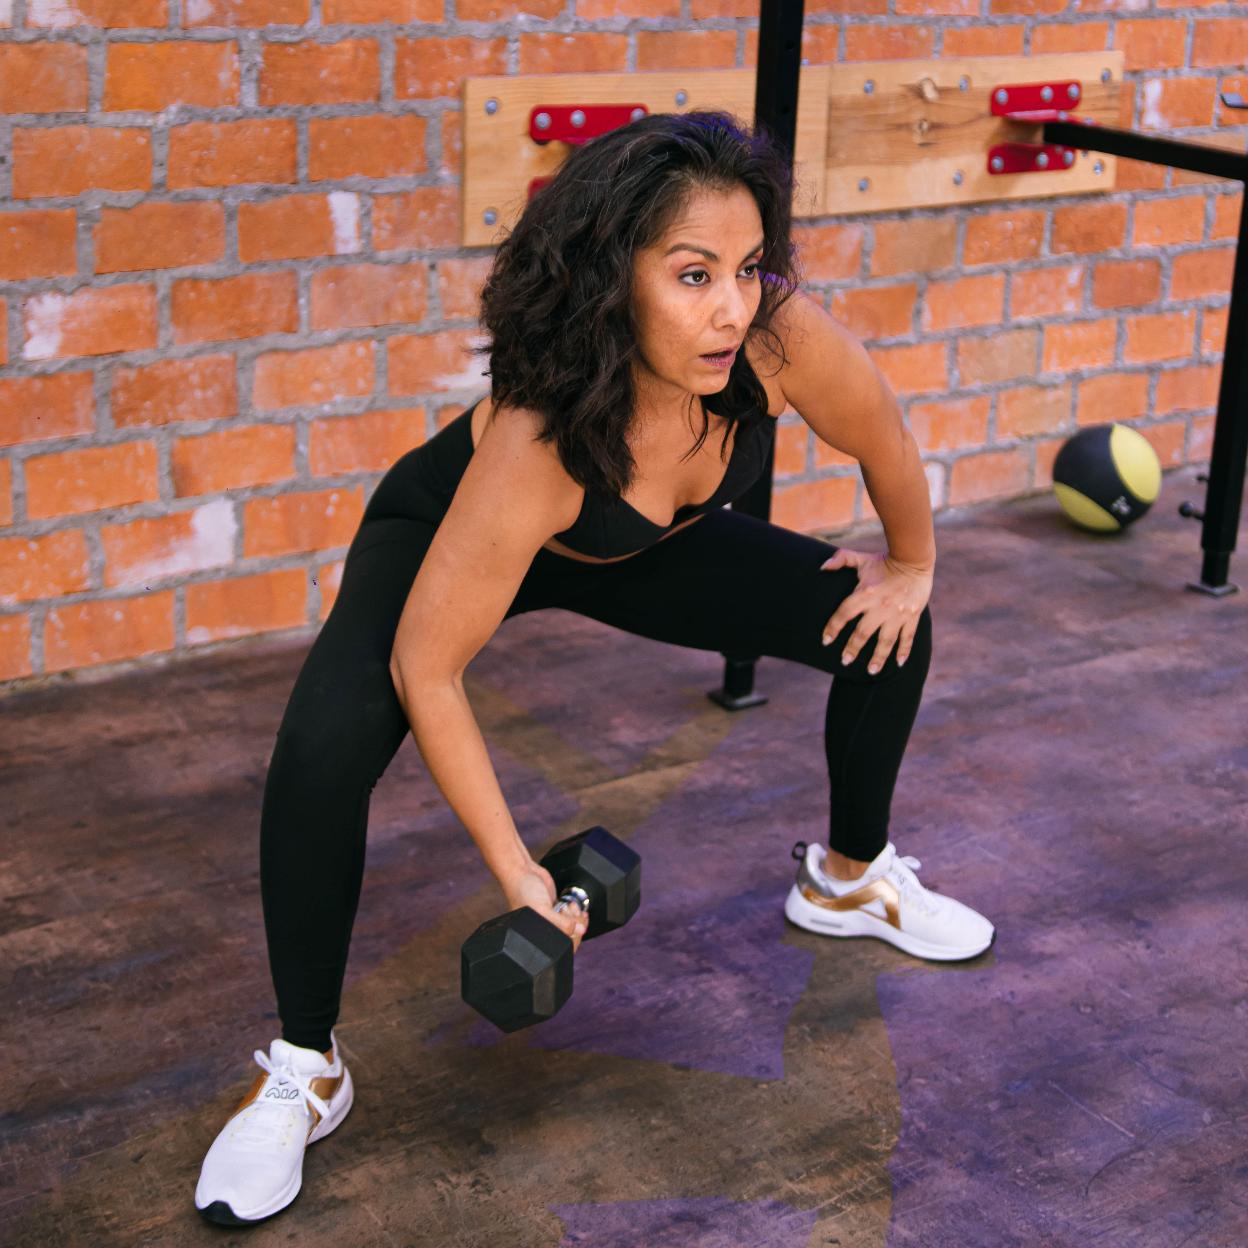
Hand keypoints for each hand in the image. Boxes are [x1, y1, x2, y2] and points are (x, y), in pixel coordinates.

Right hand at [501, 860, 588, 951]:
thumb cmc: (522, 892)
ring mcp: (550, 920)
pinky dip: (574, 912)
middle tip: (568, 912)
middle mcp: (543, 931)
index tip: (576, 927)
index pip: (560, 948)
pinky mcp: (554, 910)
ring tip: (568, 906)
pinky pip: (570, 917)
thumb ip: (561, 923)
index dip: (572, 938)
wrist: (522, 872)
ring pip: (571, 926)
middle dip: (575, 925)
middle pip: (569, 937)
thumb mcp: (541, 910)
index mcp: (537, 937)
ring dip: (575, 917)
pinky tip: (572, 906)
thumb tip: (581, 930)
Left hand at [820, 548, 932, 673]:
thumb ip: (841, 560)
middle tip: (845, 661)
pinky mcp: (912, 617)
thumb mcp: (862, 559)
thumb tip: (822, 567)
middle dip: (853, 649)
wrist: (915, 560)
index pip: (844, 614)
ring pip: (886, 641)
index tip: (826, 641)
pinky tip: (898, 663)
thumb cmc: (884, 561)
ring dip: (878, 658)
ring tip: (871, 672)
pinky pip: (908, 638)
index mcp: (865, 593)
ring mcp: (897, 614)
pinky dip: (904, 651)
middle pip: (863, 633)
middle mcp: (880, 607)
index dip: (833, 628)